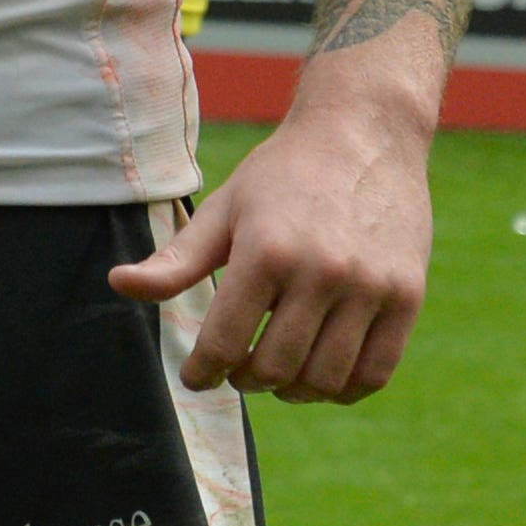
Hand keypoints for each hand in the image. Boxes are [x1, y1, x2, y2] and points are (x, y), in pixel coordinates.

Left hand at [108, 90, 432, 402]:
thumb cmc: (281, 175)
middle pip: (275, 367)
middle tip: (236, 372)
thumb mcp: (222, 209)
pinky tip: (321, 376)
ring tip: (276, 377)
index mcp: (264, 251)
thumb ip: (175, 259)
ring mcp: (370, 288)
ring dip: (293, 391)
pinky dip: (343, 389)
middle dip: (246, 380)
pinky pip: (374, 372)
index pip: (225, 340)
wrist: (363, 135)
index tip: (195, 378)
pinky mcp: (407, 297)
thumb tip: (118, 285)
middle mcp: (320, 272)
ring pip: (325, 379)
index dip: (204, 371)